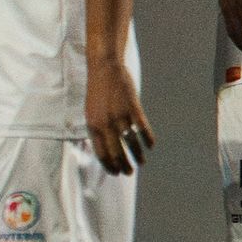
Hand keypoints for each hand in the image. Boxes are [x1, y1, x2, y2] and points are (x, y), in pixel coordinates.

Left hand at [86, 58, 153, 174]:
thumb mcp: (91, 112)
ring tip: (141, 163)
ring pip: (130, 142)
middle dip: (123, 165)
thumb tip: (104, 145)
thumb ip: (97, 129)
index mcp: (93, 125)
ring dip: (137, 155)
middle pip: (116, 151)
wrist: (104, 69)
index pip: (101, 152)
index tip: (115, 172)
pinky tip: (151, 145)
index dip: (109, 165)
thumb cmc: (97, 91)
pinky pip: (142, 128)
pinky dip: (148, 138)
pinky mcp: (133, 108)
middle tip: (129, 173)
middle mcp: (106, 123)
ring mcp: (121, 116)